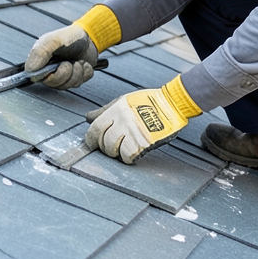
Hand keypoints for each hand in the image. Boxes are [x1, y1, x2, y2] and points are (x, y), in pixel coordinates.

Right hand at [25, 23, 97, 88]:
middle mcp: (49, 71)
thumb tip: (30, 70)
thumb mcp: (52, 40)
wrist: (88, 38)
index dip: (52, 75)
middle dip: (66, 73)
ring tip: (77, 62)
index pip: (39, 79)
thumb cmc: (68, 37)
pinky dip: (85, 73)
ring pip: (68, 85)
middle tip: (69, 62)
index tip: (60, 64)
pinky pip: (80, 83)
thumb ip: (40, 53)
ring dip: (77, 72)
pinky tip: (83, 64)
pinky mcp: (75, 79)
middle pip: (55, 84)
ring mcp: (62, 76)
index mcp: (40, 62)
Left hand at [84, 78, 201, 163]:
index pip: (95, 128)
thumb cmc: (147, 101)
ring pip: (114, 150)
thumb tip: (87, 117)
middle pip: (104, 142)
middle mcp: (123, 121)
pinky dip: (127, 157)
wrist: (171, 104)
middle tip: (112, 146)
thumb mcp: (122, 101)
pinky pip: (128, 156)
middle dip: (105, 147)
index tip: (91, 144)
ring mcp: (133, 131)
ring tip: (122, 148)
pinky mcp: (144, 141)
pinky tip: (132, 152)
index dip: (90, 139)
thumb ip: (104, 111)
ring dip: (116, 152)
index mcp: (116, 110)